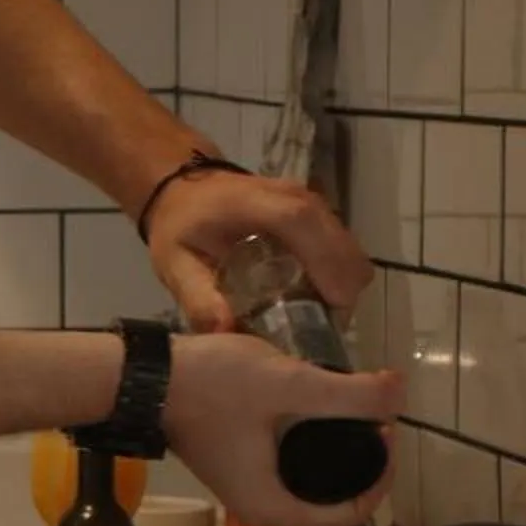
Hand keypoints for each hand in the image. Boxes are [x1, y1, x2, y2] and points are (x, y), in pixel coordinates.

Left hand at [142, 167, 372, 334]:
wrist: (186, 191)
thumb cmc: (181, 226)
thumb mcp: (175, 264)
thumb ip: (199, 298)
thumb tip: (226, 333)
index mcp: (256, 204)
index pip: (302, 223)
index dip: (326, 264)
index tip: (334, 308)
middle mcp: (294, 197)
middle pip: (340, 243)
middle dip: (340, 290)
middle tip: (316, 327)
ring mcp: (311, 202)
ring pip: (349, 249)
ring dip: (342, 285)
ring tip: (313, 316)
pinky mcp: (320, 213)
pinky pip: (342, 249)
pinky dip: (338, 275)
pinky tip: (313, 296)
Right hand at [160, 332, 401, 525]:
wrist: (143, 378)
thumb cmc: (213, 387)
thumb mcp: (288, 384)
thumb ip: (348, 394)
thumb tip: (401, 392)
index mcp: (274, 506)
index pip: (350, 513)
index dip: (380, 478)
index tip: (387, 432)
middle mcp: (260, 510)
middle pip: (331, 504)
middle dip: (361, 467)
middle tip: (375, 420)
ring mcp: (243, 491)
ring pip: (308, 488)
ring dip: (337, 458)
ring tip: (351, 413)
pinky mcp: (234, 469)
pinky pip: (287, 473)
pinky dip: (311, 452)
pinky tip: (314, 413)